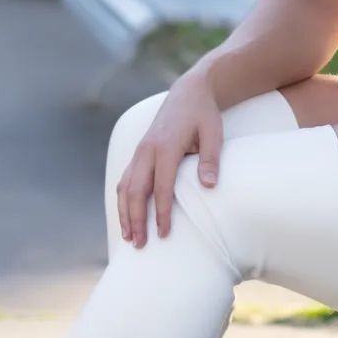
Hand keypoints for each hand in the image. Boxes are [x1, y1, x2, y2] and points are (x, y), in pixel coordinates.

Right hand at [116, 74, 225, 246]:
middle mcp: (147, 149)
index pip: (161, 186)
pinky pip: (125, 179)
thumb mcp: (213, 133)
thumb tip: (210, 187)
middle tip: (140, 244)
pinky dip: (123, 200)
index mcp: (166, 146)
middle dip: (136, 219)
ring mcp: (140, 150)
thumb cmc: (203, 114)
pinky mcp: (138, 152)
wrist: (188, 92)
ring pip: (125, 186)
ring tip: (128, 237)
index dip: (161, 212)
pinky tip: (126, 217)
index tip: (164, 234)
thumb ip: (210, 159)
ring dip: (125, 213)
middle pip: (136, 190)